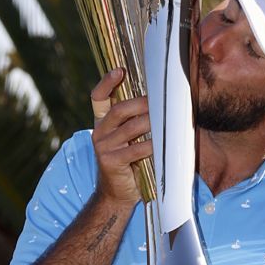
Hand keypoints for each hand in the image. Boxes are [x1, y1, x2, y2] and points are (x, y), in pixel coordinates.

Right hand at [90, 67, 151, 206]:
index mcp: (102, 123)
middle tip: (160, 99)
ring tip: (167, 119)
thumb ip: (135, 121)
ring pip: (130, 129)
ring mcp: (103, 147)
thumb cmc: (129, 162)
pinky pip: (136, 149)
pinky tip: (164, 144)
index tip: (119, 70)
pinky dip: (152, 145)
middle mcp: (99, 132)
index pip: (98, 97)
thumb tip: (161, 101)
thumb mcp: (128, 139)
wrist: (116, 193)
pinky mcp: (111, 162)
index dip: (106, 82)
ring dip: (151, 123)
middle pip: (118, 110)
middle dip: (140, 103)